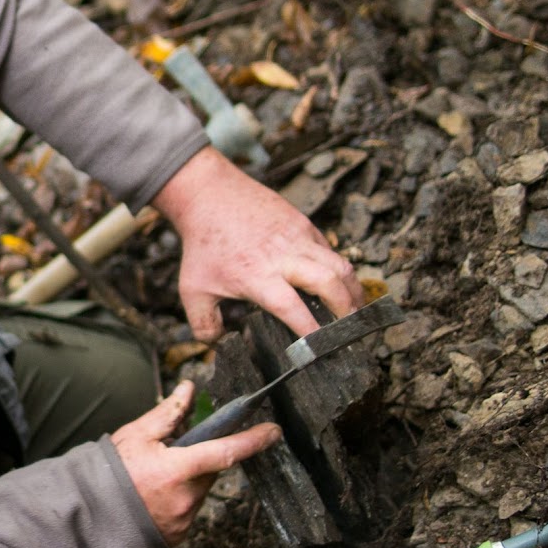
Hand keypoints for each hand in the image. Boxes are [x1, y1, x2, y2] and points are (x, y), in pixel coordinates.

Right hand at [112, 382, 281, 545]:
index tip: (272, 432)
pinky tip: (154, 498)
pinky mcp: (178, 534)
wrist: (90, 514)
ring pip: (199, 492)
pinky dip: (178, 501)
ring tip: (155, 479)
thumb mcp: (137, 435)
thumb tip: (189, 389)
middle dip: (199, 460)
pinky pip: (188, 511)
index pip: (225, 451)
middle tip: (172, 456)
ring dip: (187, 481)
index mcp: (177, 469)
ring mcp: (183, 519)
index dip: (252, 440)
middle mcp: (186, 497)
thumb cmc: (110, 472)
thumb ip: (168, 413)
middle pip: (210, 472)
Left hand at [151, 148, 365, 341]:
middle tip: (351, 333)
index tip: (320, 351)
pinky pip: (330, 250)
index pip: (294, 309)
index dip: (311, 332)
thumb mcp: (193, 289)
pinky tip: (337, 286)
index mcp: (258, 277)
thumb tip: (218, 346)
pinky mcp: (305, 224)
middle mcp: (284, 257)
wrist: (210, 196)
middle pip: (330, 283)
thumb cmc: (203, 245)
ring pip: (340, 265)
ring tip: (355, 312)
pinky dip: (339, 270)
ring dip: (353, 291)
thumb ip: (204, 323)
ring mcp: (298, 238)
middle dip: (347, 311)